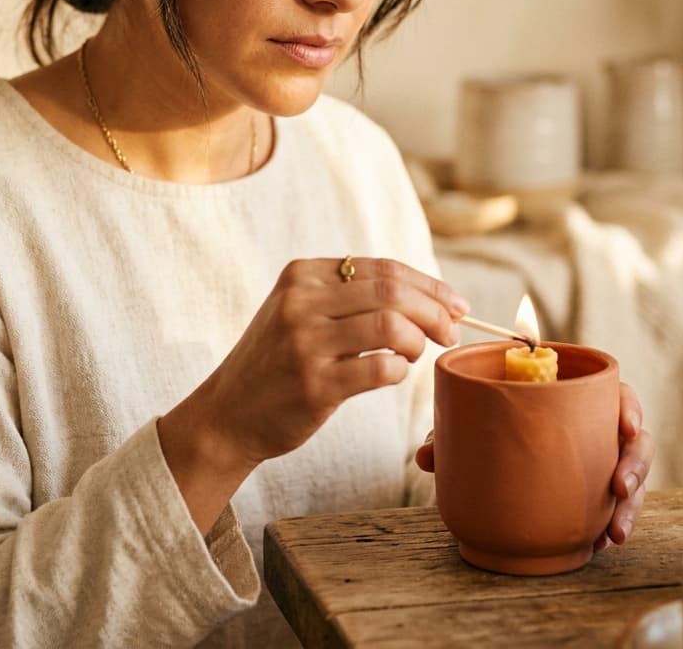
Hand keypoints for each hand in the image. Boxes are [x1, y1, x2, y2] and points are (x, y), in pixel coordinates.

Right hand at [201, 257, 463, 467]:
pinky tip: (394, 374)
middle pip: (392, 292)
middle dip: (435, 310)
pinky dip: (399, 371)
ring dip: (419, 341)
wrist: (227, 414)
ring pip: (391, 326)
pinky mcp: (314, 385)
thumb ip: (347, 295)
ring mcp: (305, 344)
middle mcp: (300, 303)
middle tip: (452, 331)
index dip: (428, 284)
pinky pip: (381, 369)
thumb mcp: (297, 311)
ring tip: (417, 353)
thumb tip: (427, 294)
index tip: (456, 304)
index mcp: (301, 276)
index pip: (383, 268)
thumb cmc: (277, 361)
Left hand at [414, 381, 654, 551]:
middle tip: (619, 487)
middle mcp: (598, 429)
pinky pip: (620, 508)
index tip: (628, 424)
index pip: (615, 394)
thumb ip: (450, 438)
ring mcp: (604, 462)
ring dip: (632, 505)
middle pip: (636, 440)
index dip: (628, 407)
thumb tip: (425, 456)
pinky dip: (615, 524)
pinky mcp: (602, 494)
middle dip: (635, 464)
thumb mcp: (473, 430)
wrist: (496, 464)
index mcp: (575, 399)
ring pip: (636, 479)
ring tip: (615, 532)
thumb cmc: (492, 429)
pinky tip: (604, 542)